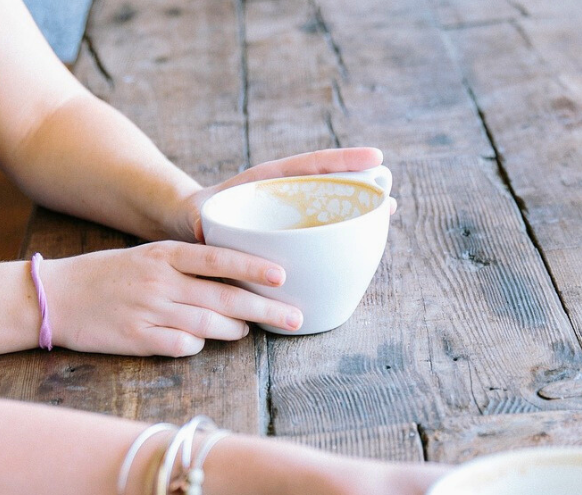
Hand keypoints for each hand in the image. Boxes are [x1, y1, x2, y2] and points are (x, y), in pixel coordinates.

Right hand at [45, 242, 303, 356]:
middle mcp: (160, 282)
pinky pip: (182, 346)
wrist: (55, 296)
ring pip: (208, 325)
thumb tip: (236, 281)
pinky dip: (196, 345)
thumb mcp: (148, 257)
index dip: (253, 268)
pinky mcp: (138, 340)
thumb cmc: (108, 276)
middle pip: (224, 298)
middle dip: (265, 310)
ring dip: (234, 331)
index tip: (283, 275)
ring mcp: (149, 312)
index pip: (218, 259)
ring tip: (247, 331)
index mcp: (164, 255)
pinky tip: (199, 342)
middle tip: (295, 318)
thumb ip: (188, 266)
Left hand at [171, 147, 385, 241]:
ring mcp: (292, 214)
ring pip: (330, 209)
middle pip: (329, 185)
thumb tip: (203, 229)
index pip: (309, 165)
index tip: (375, 158)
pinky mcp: (293, 235)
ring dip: (357, 213)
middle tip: (389, 198)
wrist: (192, 226)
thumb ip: (201, 222)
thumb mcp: (197, 217)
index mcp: (266, 182)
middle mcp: (285, 195)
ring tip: (386, 213)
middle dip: (361, 187)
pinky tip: (362, 248)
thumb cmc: (195, 217)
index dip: (342, 161)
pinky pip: (320, 233)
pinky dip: (342, 238)